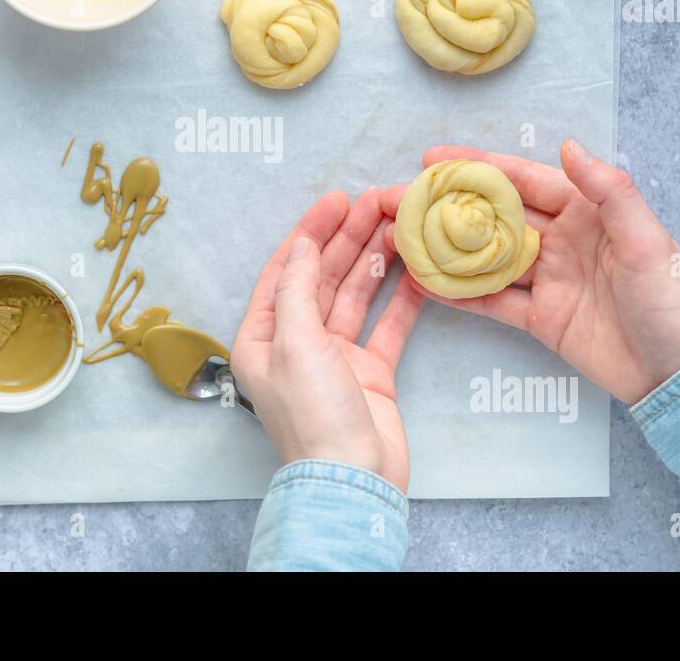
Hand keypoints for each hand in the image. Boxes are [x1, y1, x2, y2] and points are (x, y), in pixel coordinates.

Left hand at [231, 189, 423, 492]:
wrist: (354, 478)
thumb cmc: (313, 415)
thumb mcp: (295, 342)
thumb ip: (297, 288)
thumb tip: (301, 244)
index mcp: (262, 338)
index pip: (284, 270)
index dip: (309, 232)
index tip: (336, 200)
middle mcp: (295, 344)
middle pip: (321, 277)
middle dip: (348, 238)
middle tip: (379, 200)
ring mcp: (335, 358)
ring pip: (355, 296)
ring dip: (376, 260)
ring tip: (400, 223)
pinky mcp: (370, 373)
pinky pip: (386, 325)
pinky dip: (401, 297)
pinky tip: (418, 269)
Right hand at [382, 141, 679, 404]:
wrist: (679, 374)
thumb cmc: (670, 301)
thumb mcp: (648, 241)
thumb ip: (610, 192)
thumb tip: (569, 147)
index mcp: (587, 214)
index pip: (524, 181)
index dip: (480, 166)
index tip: (434, 158)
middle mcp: (561, 240)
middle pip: (496, 216)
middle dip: (451, 204)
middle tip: (403, 196)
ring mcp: (548, 280)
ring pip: (487, 257)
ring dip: (448, 248)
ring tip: (403, 236)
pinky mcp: (540, 318)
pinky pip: (493, 301)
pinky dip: (460, 294)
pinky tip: (426, 284)